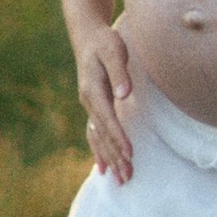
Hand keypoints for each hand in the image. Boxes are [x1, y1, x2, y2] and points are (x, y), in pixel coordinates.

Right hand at [75, 26, 135, 181]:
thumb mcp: (113, 50)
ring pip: (98, 138)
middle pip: (102, 135)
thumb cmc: (104, 41)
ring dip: (110, 159)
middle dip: (115, 157)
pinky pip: (94, 134)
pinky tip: (103, 169)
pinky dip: (99, 152)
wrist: (87, 36)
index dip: (118, 137)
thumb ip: (119, 71)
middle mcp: (88, 102)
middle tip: (128, 177)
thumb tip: (124, 93)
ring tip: (121, 180)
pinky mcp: (93, 107)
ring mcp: (89, 106)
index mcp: (93, 90)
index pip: (107, 118)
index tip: (130, 153)